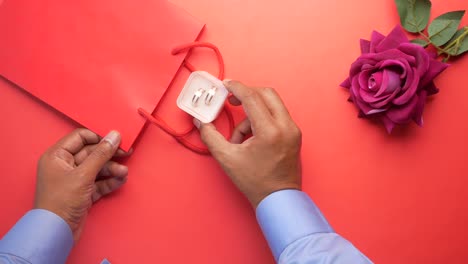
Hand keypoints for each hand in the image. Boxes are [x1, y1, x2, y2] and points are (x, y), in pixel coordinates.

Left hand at [34, 129, 129, 240]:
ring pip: (97, 168)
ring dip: (112, 169)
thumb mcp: (83, 175)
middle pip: (92, 153)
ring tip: (123, 172)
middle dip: (109, 155)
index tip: (116, 140)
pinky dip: (110, 181)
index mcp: (57, 156)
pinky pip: (99, 181)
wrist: (57, 233)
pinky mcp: (83, 192)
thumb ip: (101, 154)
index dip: (99, 137)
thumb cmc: (62, 201)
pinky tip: (120, 180)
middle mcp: (65, 165)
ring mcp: (74, 179)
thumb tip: (114, 135)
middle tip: (127, 152)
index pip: (80, 137)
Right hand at [194, 80, 301, 207]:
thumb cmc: (255, 182)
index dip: (236, 88)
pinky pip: (277, 116)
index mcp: (270, 131)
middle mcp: (286, 126)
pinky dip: (262, 120)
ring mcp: (293, 130)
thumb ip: (210, 136)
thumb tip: (200, 121)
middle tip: (232, 100)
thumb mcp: (227, 159)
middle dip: (247, 93)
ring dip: (253, 112)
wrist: (278, 199)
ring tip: (240, 137)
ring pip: (272, 104)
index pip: (252, 98)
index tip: (225, 84)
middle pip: (267, 93)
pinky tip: (252, 139)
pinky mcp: (295, 134)